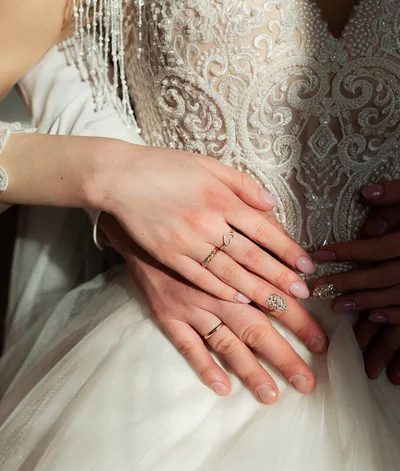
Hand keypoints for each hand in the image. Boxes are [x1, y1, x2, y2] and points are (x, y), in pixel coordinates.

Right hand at [97, 142, 314, 306]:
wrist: (119, 178)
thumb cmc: (164, 167)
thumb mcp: (207, 164)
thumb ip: (241, 183)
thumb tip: (270, 202)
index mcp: (221, 198)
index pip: (264, 229)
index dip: (288, 249)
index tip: (307, 266)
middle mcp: (208, 223)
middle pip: (251, 256)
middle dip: (279, 277)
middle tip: (303, 295)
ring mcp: (187, 243)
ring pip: (229, 272)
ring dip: (257, 291)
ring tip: (280, 305)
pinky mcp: (168, 256)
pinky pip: (200, 277)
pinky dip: (221, 290)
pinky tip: (239, 301)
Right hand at [100, 214, 328, 402]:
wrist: (130, 204)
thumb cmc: (174, 195)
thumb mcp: (212, 179)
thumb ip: (246, 194)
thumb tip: (273, 205)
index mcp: (231, 258)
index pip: (273, 290)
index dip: (299, 315)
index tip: (321, 339)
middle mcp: (215, 288)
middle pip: (257, 325)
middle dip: (284, 355)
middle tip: (308, 381)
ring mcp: (190, 304)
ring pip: (225, 342)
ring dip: (250, 369)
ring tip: (272, 396)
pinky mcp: (166, 312)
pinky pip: (186, 344)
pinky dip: (202, 365)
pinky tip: (221, 387)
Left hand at [312, 180, 399, 382]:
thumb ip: (399, 193)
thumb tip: (367, 192)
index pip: (378, 248)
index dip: (348, 251)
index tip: (320, 254)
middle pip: (383, 277)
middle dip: (350, 283)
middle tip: (321, 290)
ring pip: (397, 300)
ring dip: (367, 305)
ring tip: (338, 307)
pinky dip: (394, 318)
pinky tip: (373, 320)